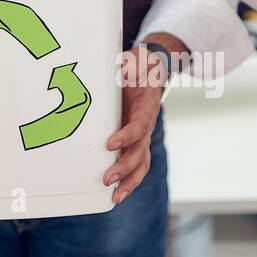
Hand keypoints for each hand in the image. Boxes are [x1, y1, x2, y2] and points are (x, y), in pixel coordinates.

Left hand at [103, 46, 166, 204]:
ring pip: (140, 164)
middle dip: (125, 167)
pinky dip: (126, 181)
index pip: (140, 125)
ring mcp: (140, 137)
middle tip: (108, 179)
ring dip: (129, 182)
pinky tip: (114, 195)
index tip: (110, 144)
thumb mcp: (139, 59)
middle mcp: (146, 126)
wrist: (149, 74)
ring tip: (115, 197)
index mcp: (147, 107)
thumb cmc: (140, 67)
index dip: (128, 135)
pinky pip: (134, 165)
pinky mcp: (133, 143)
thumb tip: (124, 68)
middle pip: (140, 151)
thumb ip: (133, 62)